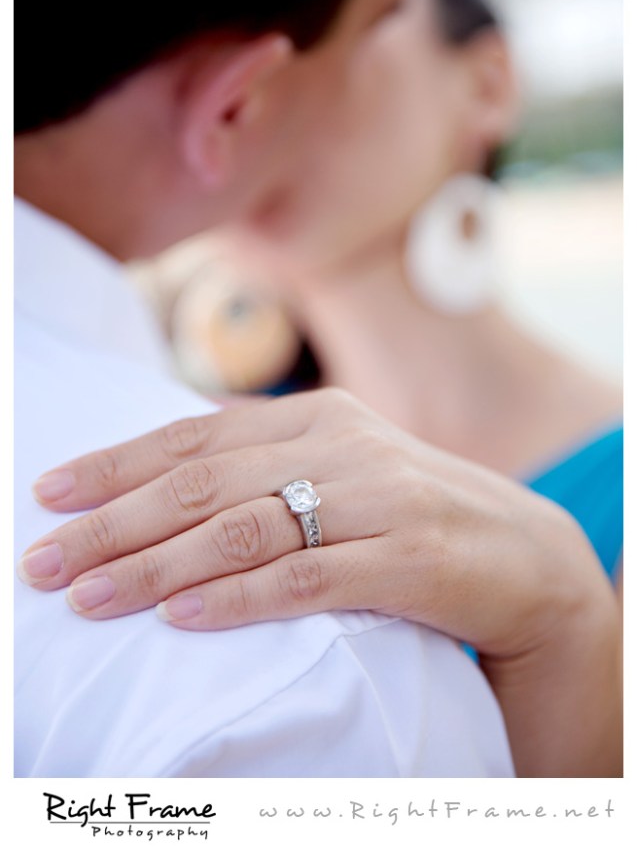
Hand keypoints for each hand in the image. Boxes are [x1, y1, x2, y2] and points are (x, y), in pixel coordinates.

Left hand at [20, 388, 620, 775]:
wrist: (524, 553)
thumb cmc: (410, 513)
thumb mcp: (338, 470)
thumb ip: (266, 466)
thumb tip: (163, 485)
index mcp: (316, 418)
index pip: (195, 437)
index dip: (118, 464)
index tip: (50, 492)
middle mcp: (341, 447)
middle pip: (204, 484)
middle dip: (114, 522)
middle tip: (44, 561)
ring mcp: (377, 500)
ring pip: (245, 529)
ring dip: (157, 566)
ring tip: (92, 598)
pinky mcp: (408, 559)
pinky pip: (307, 579)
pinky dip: (239, 597)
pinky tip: (183, 617)